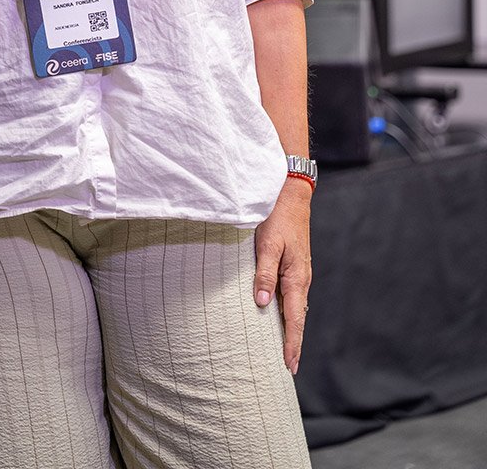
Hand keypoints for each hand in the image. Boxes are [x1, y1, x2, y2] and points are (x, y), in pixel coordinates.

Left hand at [254, 177, 311, 374]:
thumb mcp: (267, 244)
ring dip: (290, 328)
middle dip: (294, 342)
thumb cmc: (277, 217)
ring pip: (294, 306)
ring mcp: (298, 272)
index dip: (292, 343)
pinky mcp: (293, 265)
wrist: (290, 193)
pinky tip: (279, 315)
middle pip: (297, 317)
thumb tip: (261, 304)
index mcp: (296, 277)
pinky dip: (287, 311)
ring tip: (285, 350)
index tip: (290, 365)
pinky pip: (290, 295)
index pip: (295, 318)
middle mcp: (300, 278)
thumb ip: (264, 273)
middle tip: (290, 367)